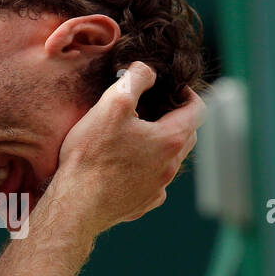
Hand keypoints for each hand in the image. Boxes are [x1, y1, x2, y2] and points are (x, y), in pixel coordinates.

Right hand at [53, 62, 205, 234]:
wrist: (75, 203)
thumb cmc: (92, 154)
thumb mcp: (112, 103)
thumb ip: (136, 78)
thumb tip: (148, 72)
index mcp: (170, 139)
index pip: (199, 110)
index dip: (188, 94)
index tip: (169, 89)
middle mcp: (170, 166)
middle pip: (187, 135)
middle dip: (174, 118)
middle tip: (151, 108)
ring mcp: (158, 188)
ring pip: (170, 159)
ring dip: (159, 144)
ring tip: (134, 136)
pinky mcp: (143, 203)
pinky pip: (153, 181)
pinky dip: (146, 169)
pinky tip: (124, 165)